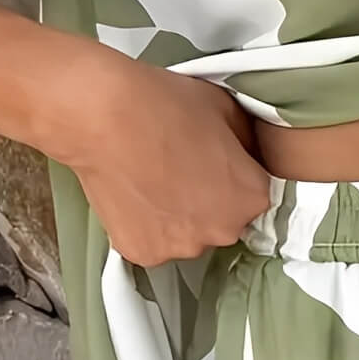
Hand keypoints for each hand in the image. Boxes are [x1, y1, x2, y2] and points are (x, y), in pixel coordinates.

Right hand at [62, 56, 274, 266]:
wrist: (104, 117)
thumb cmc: (165, 106)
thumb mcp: (228, 109)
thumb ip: (248, 141)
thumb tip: (247, 154)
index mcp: (253, 197)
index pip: (254, 194)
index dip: (233, 174)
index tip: (212, 161)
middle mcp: (224, 231)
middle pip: (224, 220)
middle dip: (209, 200)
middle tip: (181, 168)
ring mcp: (182, 247)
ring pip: (188, 235)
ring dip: (178, 216)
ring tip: (154, 180)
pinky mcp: (142, 253)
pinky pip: (153, 241)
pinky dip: (145, 224)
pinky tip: (135, 192)